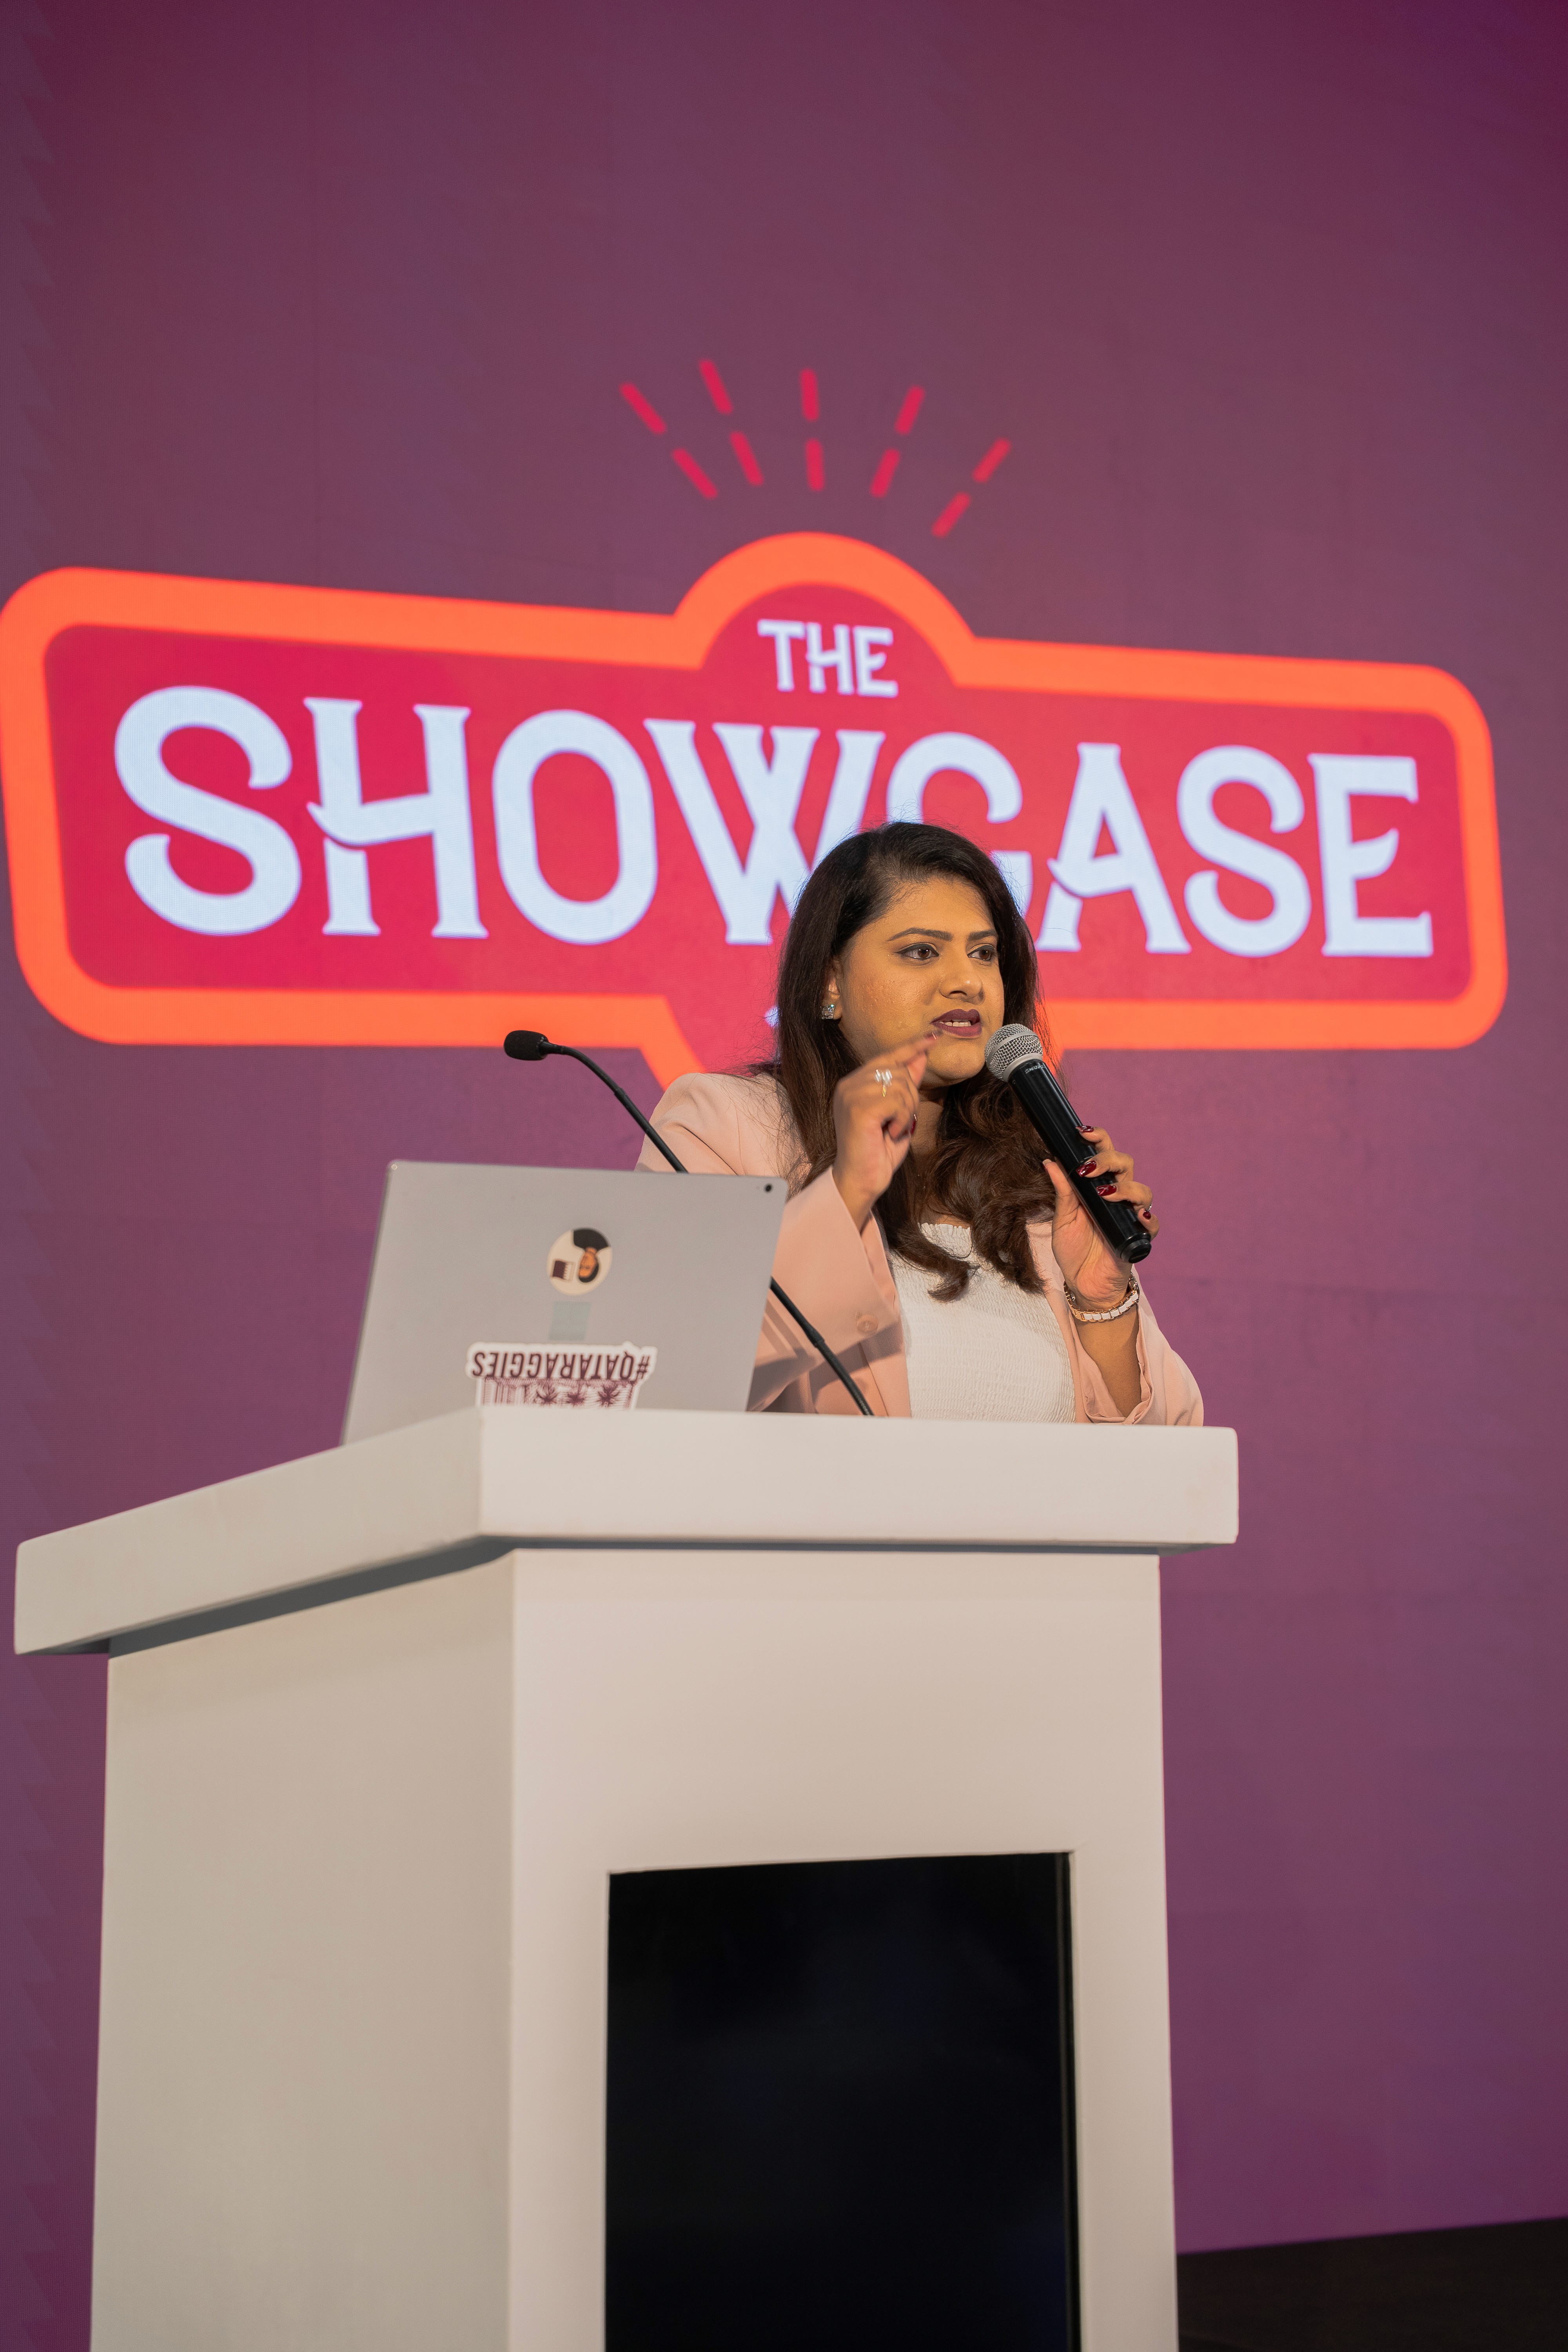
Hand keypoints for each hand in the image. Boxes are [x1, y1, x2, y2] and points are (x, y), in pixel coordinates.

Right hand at [832, 1037, 929, 1229]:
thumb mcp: (899, 1112)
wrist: (862, 1180)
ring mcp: (850, 1095)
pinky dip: (901, 1119)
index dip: (911, 1046)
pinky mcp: (857, 1109)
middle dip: (911, 1097)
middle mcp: (848, 1085)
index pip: (887, 1057)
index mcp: (854, 1083)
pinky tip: (890, 1132)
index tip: (933, 1036)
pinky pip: (896, 1102)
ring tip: (894, 1128)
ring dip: (906, 1111)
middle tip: (902, 1121)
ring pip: (899, 1086)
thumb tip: (921, 1055)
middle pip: (898, 1072)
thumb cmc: (879, 1150)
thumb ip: (906, 1084)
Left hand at [1043, 1124, 1158, 1303]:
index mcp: (1097, 1187)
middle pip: (1125, 1165)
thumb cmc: (1074, 1250)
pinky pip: (1153, 1225)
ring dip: (1124, 1188)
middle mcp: (1117, 1197)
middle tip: (1087, 1170)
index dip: (1098, 1139)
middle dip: (1107, 1161)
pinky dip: (1148, 1219)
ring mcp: (1129, 1216)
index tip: (1081, 1132)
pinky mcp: (1138, 1238)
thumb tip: (1049, 1160)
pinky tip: (1137, 1217)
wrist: (1082, 1284)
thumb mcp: (1062, 1220)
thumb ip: (1061, 1192)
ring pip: (1142, 1190)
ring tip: (1105, 1195)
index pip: (1104, 1155)